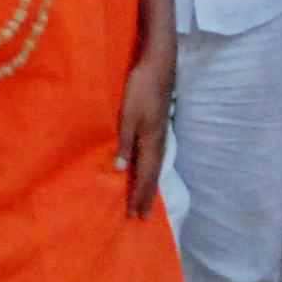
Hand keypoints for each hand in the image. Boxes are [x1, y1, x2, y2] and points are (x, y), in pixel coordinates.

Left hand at [115, 45, 173, 216]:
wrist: (158, 65)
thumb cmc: (140, 88)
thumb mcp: (128, 115)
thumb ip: (125, 142)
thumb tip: (121, 169)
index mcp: (151, 142)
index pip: (145, 176)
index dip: (139, 195)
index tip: (134, 215)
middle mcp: (158, 142)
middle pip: (153, 175)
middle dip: (146, 195)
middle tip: (141, 216)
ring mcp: (160, 134)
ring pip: (155, 166)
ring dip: (149, 184)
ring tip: (145, 199)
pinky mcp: (158, 126)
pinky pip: (154, 156)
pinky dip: (150, 169)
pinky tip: (146, 169)